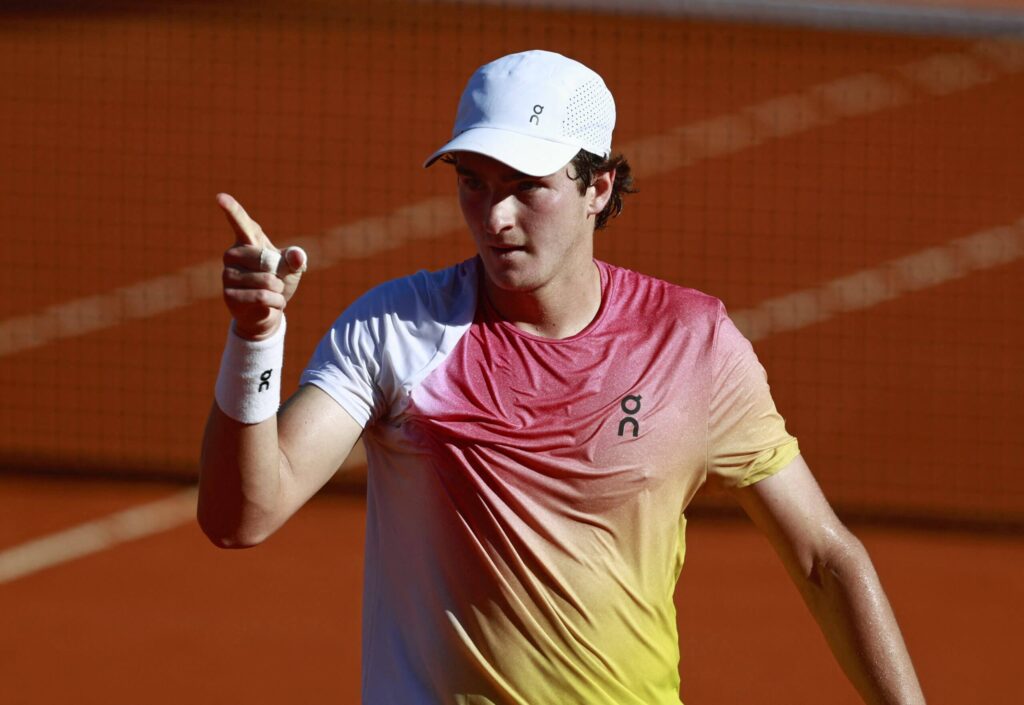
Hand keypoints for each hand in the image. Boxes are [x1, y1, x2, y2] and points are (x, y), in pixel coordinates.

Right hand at [217, 193, 307, 340]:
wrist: (269, 310)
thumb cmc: (278, 281)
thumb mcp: (292, 269)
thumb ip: (295, 259)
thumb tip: (297, 256)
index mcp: (248, 241)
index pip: (240, 222)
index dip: (231, 210)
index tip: (220, 197)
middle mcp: (232, 255)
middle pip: (264, 260)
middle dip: (279, 273)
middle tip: (277, 280)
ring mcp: (227, 274)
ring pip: (265, 281)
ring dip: (279, 290)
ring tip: (274, 292)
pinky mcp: (228, 295)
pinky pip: (261, 297)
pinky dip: (275, 302)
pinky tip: (272, 304)